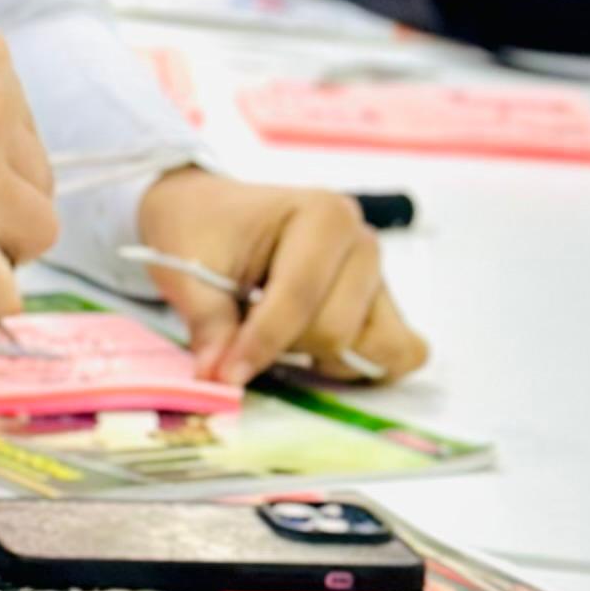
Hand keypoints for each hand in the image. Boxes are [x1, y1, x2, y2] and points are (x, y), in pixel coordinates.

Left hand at [132, 167, 429, 388]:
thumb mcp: (188, 269)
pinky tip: (316, 352)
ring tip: (284, 335)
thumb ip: (209, 323)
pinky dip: (363, 364)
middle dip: (286, 346)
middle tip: (246, 328)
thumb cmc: (203, 230)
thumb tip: (219, 376)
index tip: (225, 373)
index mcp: (322, 215)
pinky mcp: (382, 306)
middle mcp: (361, 241)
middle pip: (337, 330)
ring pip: (372, 347)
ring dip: (323, 357)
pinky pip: (401, 351)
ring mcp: (377, 275)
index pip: (300, 297)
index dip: (262, 343)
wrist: (211, 214)